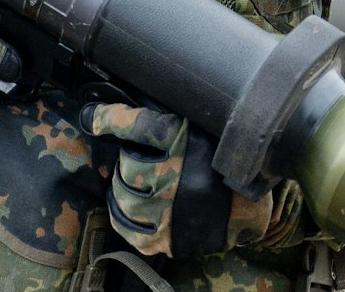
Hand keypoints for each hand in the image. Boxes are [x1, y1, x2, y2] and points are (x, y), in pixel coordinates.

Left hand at [79, 101, 279, 257]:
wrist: (254, 205)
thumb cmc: (225, 159)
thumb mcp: (200, 125)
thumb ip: (167, 117)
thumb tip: (125, 108)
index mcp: (182, 139)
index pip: (132, 124)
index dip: (106, 118)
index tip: (90, 118)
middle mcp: (173, 173)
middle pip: (126, 166)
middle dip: (126, 163)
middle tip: (137, 164)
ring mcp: (170, 209)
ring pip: (124, 197)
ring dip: (122, 190)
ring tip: (132, 187)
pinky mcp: (171, 237)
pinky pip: (132, 230)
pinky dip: (123, 220)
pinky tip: (127, 211)